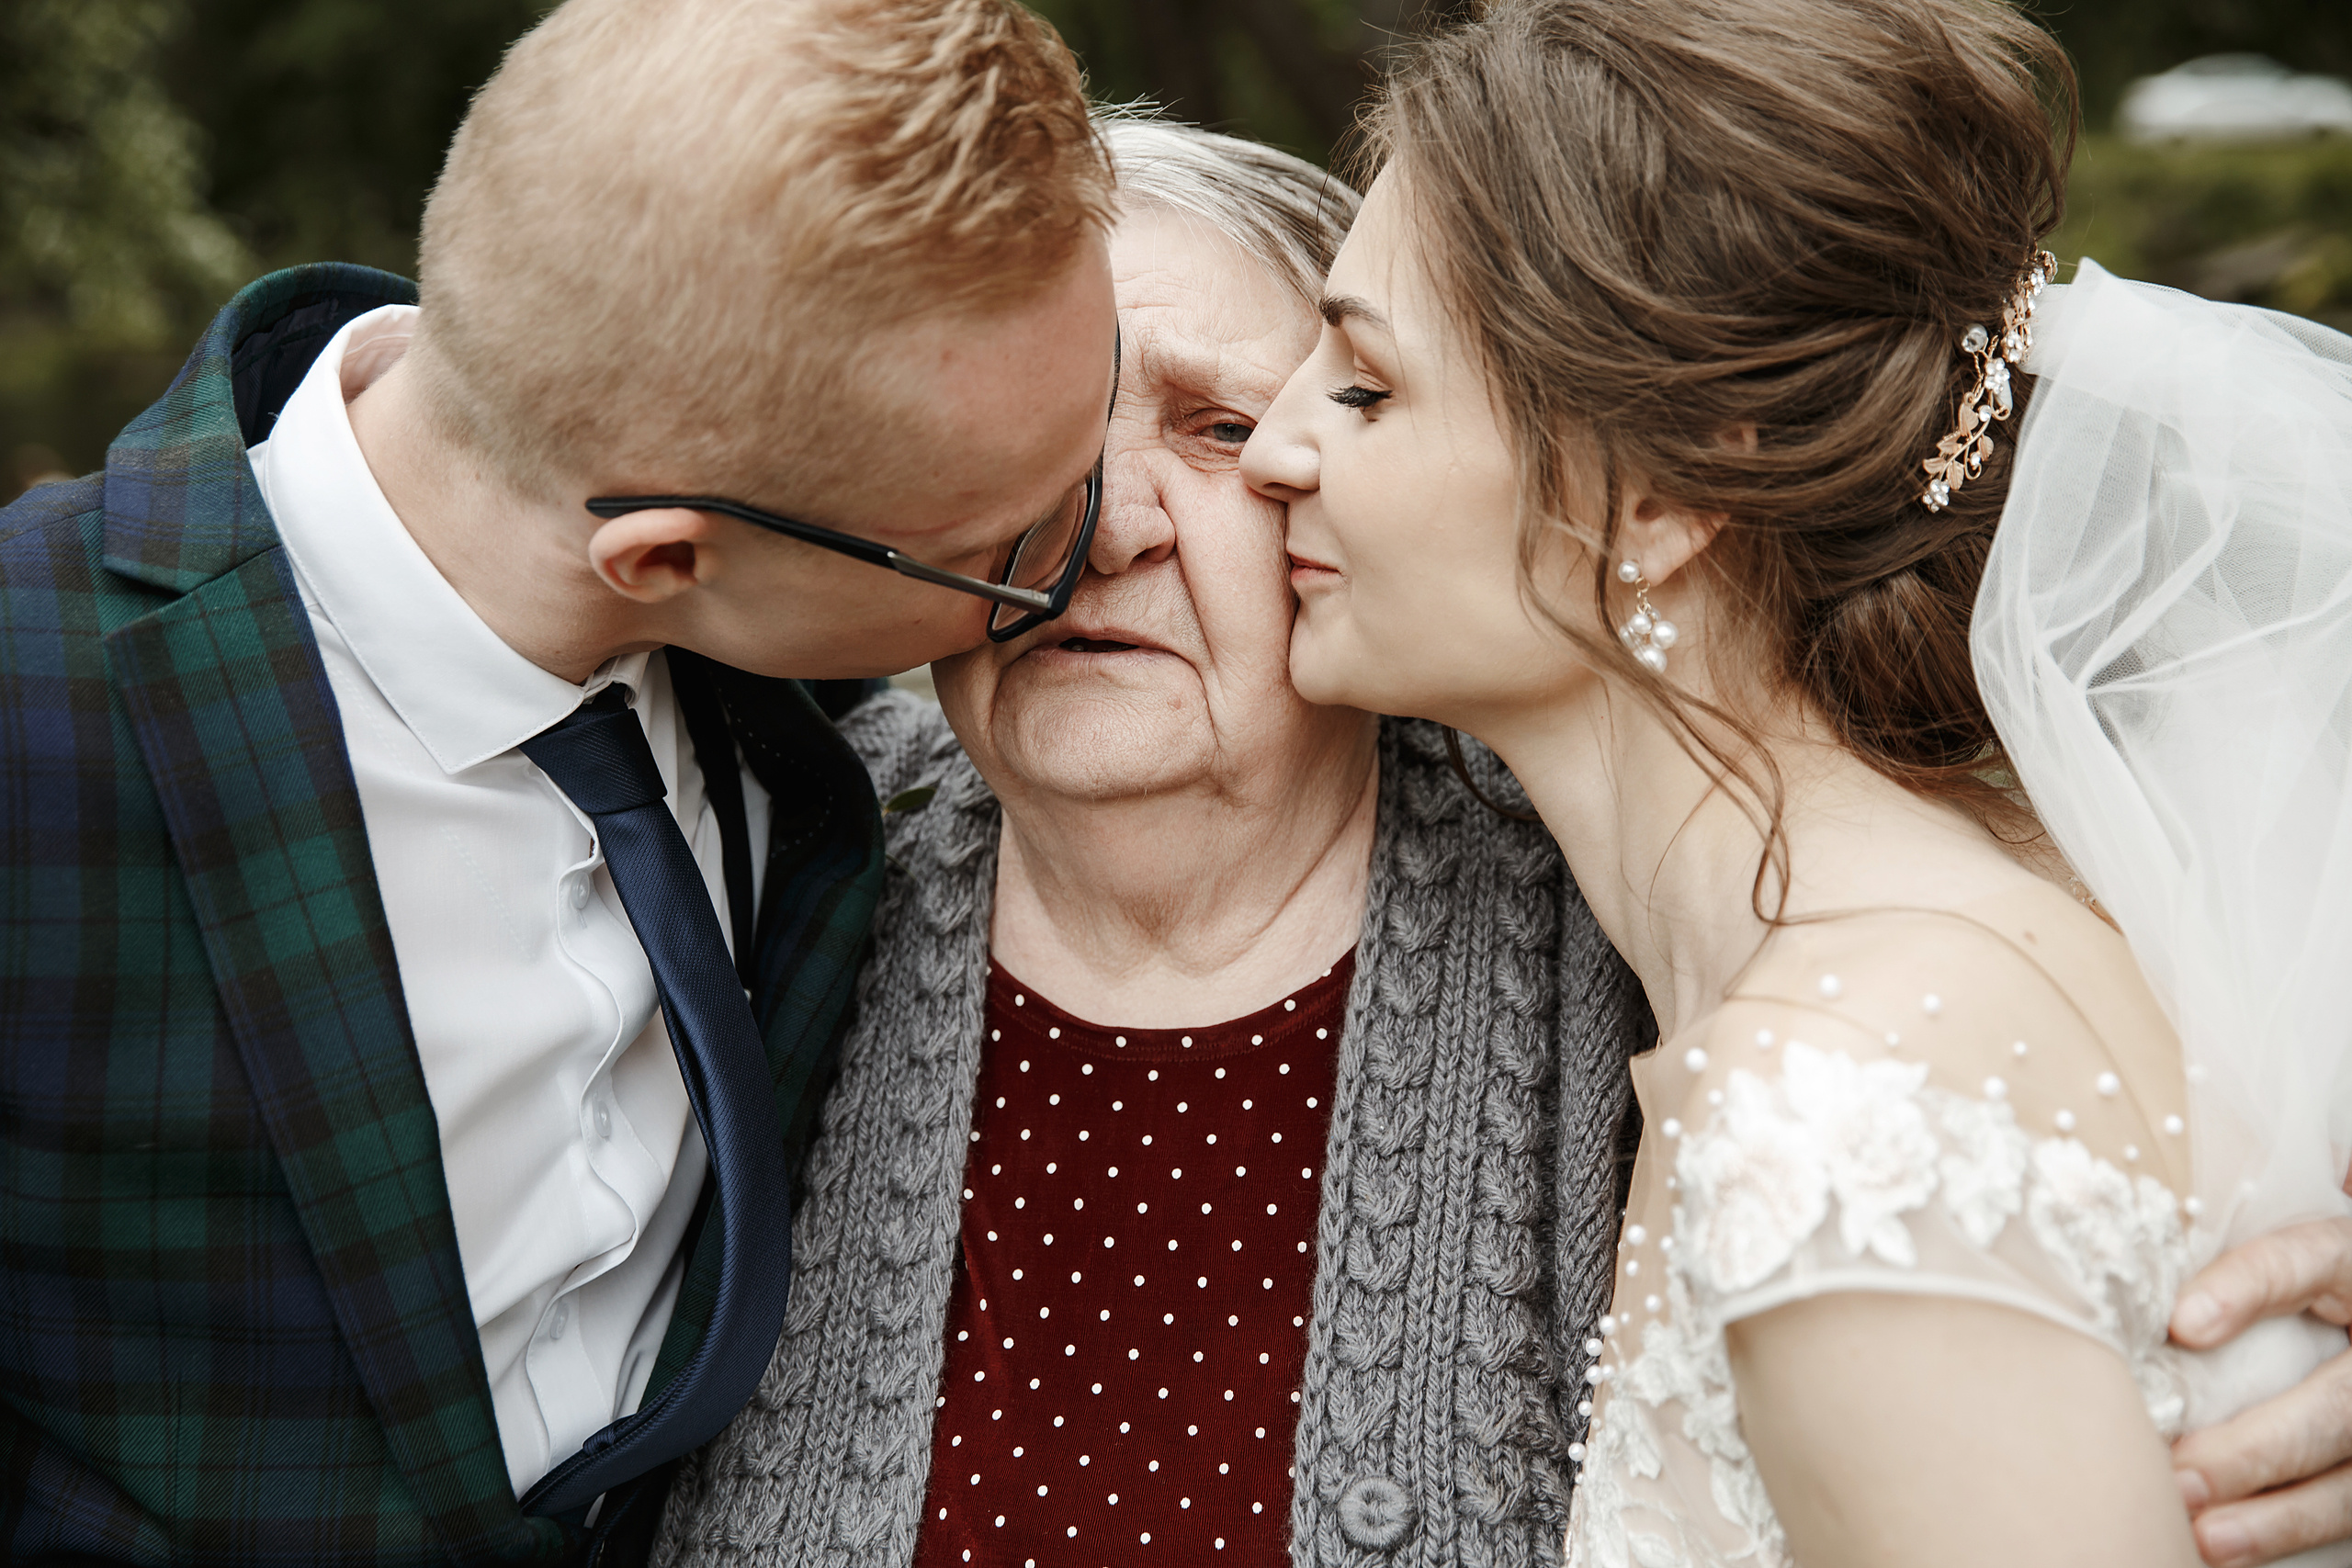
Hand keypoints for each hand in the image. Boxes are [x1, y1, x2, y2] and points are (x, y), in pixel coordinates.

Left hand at [2171, 1218, 2351, 1566]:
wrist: (2340, 1317)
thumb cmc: (2272, 1274)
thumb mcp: (2269, 1251)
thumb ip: (2206, 1248)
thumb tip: (2075, 1203)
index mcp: (2351, 1261)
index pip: (2311, 1258)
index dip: (2251, 1287)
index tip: (2181, 1323)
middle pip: (2340, 1401)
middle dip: (2260, 1445)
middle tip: (2178, 1474)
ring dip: (2278, 1515)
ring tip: (2199, 1533)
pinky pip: (2350, 1511)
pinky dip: (2287, 1532)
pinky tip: (2222, 1549)